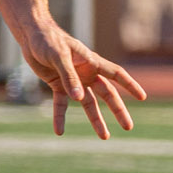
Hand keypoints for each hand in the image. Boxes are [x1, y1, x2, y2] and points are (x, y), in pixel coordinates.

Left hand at [20, 22, 146, 138]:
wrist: (31, 36)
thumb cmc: (48, 40)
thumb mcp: (59, 57)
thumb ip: (69, 77)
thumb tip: (79, 99)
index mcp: (91, 61)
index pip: (116, 74)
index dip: (130, 85)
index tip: (142, 97)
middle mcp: (86, 73)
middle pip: (107, 94)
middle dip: (117, 110)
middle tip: (128, 127)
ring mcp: (73, 81)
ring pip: (88, 103)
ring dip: (95, 119)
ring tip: (104, 136)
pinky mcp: (58, 85)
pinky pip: (61, 104)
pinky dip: (60, 117)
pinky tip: (60, 131)